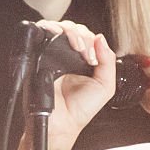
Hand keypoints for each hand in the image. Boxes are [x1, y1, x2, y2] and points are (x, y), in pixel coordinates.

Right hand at [32, 20, 115, 146]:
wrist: (62, 121)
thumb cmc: (80, 108)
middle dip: (83, 36)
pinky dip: (51, 28)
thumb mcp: (105, 85)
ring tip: (77, 48)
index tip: (93, 59)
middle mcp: (68, 56)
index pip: (89, 37)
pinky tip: (60, 36)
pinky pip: (43, 32)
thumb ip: (108, 61)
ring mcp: (53, 54)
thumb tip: (101, 38)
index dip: (92, 42)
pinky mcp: (40, 55)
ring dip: (71, 31)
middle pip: (75, 29)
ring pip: (61, 27)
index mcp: (84, 61)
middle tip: (86, 55)